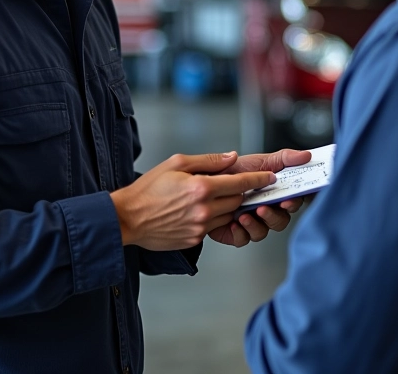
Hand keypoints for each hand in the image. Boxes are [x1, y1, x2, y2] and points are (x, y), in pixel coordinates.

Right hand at [110, 152, 274, 250]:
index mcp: (201, 188)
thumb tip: (232, 158)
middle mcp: (204, 210)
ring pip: (229, 215)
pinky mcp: (194, 240)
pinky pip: (214, 227)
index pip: (240, 183)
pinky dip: (214, 217)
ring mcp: (200, 227)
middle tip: (239, 184)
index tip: (269, 178)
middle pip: (238, 201)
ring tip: (217, 196)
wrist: (128, 218)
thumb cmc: (148, 189)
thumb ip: (208, 160)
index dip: (258, 179)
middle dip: (241, 192)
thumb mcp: (176, 163)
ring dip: (229, 206)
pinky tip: (202, 209)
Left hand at [208, 148, 311, 246]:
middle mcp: (266, 208)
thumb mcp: (260, 160)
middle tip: (263, 208)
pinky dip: (240, 233)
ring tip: (244, 215)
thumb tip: (306, 156)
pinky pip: (243, 239)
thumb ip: (284, 158)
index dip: (294, 202)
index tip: (288, 200)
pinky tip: (234, 223)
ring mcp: (252, 221)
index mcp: (274, 192)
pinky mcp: (236, 232)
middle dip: (274, 216)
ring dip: (256, 225)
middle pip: (281, 220)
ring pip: (263, 231)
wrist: (205, 178)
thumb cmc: (233, 169)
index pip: (293, 201)